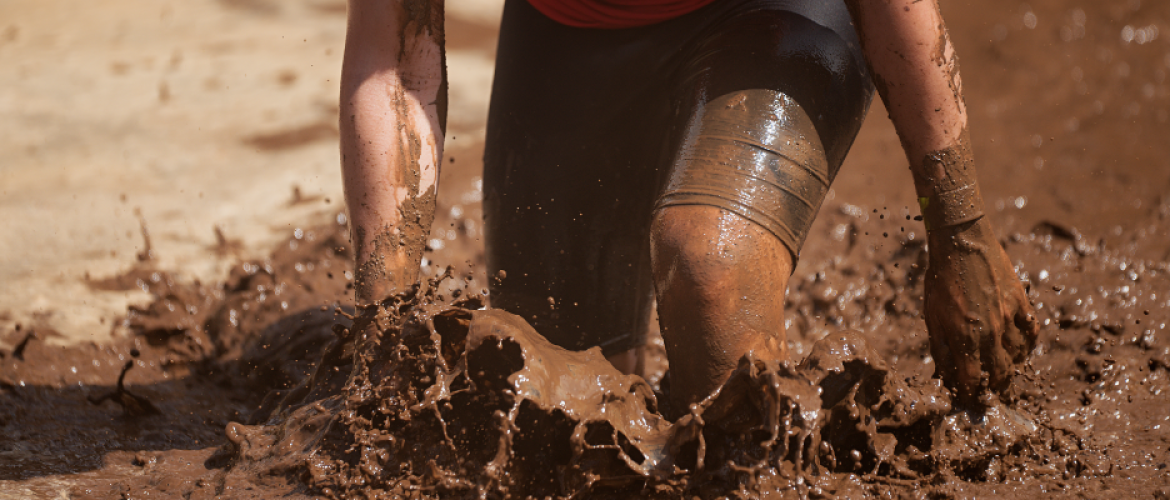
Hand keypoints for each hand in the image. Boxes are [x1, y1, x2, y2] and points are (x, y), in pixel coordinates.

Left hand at [924, 217, 1037, 405]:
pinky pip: (1032, 332)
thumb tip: (945, 375)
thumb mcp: (932, 316)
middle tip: (992, 395)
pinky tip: (1022, 349)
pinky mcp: (1021, 302)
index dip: (971, 395)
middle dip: (995, 389)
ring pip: (1018, 356)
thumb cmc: (941, 280)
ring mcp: (1009, 318)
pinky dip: (1028, 344)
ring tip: (1005, 375)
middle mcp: (989, 332)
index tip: (971, 401)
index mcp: (964, 338)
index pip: (972, 380)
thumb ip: (940, 348)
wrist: (962, 243)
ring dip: (1012, 369)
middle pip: (999, 374)